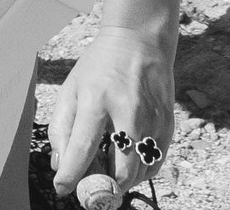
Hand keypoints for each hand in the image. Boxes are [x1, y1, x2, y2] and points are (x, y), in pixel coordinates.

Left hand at [49, 25, 175, 198]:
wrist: (139, 42)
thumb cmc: (98, 67)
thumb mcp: (71, 88)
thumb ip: (61, 126)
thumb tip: (60, 163)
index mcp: (97, 99)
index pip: (83, 146)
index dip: (72, 173)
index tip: (62, 188)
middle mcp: (128, 112)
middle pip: (120, 168)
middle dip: (103, 186)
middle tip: (89, 185)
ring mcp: (153, 120)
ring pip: (140, 171)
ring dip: (121, 181)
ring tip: (106, 170)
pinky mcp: (169, 126)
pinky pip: (155, 163)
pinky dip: (139, 171)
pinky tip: (125, 162)